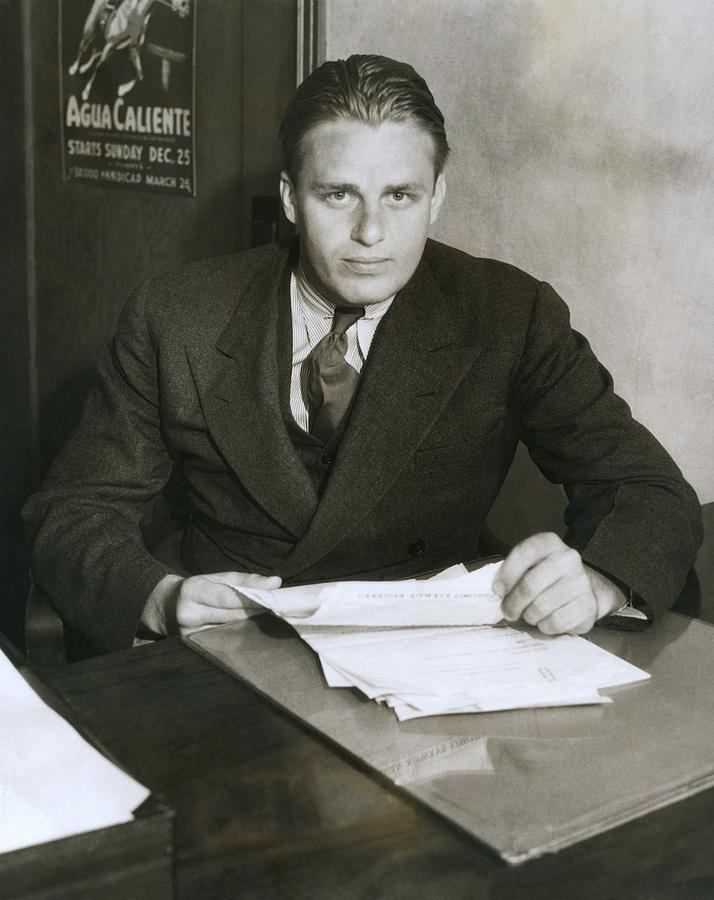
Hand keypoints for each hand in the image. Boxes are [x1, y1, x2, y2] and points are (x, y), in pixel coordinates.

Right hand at [141, 571, 281, 636]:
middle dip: (256, 614)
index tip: (272, 600)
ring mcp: (189, 635)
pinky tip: (253, 635)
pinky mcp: (193, 648)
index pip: (226, 597)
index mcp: (193, 591)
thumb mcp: (215, 578)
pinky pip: (223, 643)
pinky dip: (240, 638)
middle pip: (231, 617)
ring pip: (229, 633)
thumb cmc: (196, 589)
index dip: (251, 600)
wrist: (164, 607)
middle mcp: (189, 614)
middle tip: (278, 611)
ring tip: (269, 623)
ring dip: (250, 628)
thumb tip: (275, 582)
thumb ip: (245, 580)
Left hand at [491, 533, 625, 634]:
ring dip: (529, 616)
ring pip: (541, 607)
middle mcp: (568, 558)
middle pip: (530, 584)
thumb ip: (514, 572)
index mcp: (550, 543)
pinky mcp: (588, 606)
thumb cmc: (547, 577)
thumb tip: (499, 591)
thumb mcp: (531, 565)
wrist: (585, 589)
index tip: (497, 590)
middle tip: (508, 612)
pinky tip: (546, 621)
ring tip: (530, 615)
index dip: (506, 574)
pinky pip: (556, 622)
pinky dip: (545, 626)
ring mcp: (581, 582)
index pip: (524, 553)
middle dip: (513, 603)